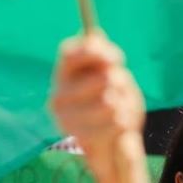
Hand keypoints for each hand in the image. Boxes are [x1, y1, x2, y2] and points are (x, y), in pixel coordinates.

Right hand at [49, 33, 144, 170]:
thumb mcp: (111, 74)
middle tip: (118, 90)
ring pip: (110, 101)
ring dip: (123, 103)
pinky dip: (124, 122)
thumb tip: (95, 35)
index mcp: (64, 74)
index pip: (68, 53)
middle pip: (98, 77)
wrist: (112, 146)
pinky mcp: (81, 138)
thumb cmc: (113, 102)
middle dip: (118, 81)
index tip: (116, 59)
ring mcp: (66, 119)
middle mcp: (58, 96)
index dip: (94, 51)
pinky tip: (118, 126)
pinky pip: (116, 121)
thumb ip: (103, 56)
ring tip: (119, 110)